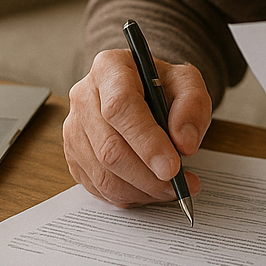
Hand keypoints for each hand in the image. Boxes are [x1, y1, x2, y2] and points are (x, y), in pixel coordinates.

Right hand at [63, 49, 210, 206]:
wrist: (144, 92)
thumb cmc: (163, 86)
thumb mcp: (188, 83)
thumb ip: (192, 106)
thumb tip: (184, 143)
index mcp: (110, 68)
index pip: (121, 108)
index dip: (147, 142)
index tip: (172, 167)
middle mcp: (83, 97)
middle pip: (110, 148)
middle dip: (149, 176)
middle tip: (180, 185)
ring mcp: (74, 128)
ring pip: (103, 173)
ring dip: (142, 190)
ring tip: (171, 189)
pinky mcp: (74, 155)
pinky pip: (98, 187)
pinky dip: (129, 196)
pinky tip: (150, 189)